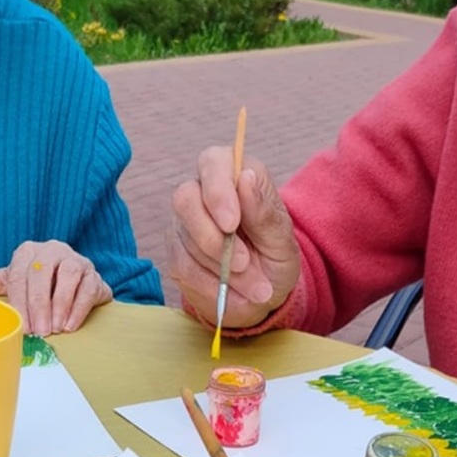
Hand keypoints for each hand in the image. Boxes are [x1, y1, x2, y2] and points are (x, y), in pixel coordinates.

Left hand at [0, 240, 113, 335]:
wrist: (70, 291)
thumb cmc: (32, 289)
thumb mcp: (5, 285)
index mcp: (27, 253)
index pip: (20, 276)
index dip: (20, 303)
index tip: (21, 327)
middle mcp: (51, 250)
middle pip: (43, 275)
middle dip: (40, 306)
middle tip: (39, 332)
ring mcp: (75, 260)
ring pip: (68, 278)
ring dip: (60, 306)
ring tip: (55, 330)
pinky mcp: (93, 274)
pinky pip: (88, 287)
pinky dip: (79, 308)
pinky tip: (70, 326)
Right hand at [169, 145, 300, 328]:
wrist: (263, 293)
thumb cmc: (275, 255)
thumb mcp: (281, 238)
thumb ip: (263, 211)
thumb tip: (246, 177)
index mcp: (234, 173)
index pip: (213, 162)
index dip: (218, 191)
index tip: (231, 223)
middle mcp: (202, 190)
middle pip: (185, 198)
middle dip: (212, 236)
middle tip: (243, 263)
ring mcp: (184, 221)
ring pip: (184, 238)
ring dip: (220, 268)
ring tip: (254, 287)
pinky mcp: (175, 250)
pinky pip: (181, 266)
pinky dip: (209, 284)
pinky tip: (233, 293)